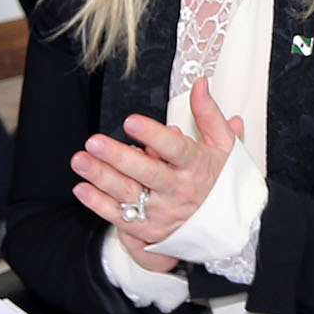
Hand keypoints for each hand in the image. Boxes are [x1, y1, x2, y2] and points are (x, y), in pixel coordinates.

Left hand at [71, 95, 237, 244]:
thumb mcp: (225, 146)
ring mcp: (164, 212)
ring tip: (81, 160)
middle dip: (118, 157)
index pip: (175, 149)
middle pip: (147, 173)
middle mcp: (180, 190)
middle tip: (94, 141)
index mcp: (198, 166)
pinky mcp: (151, 230)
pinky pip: (121, 217)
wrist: (232, 228)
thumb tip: (200, 84)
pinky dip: (99, 204)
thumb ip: (208, 114)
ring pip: (129, 194)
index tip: (130, 121)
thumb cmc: (224, 182)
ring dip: (102, 177)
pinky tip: (83, 188)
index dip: (153, 135)